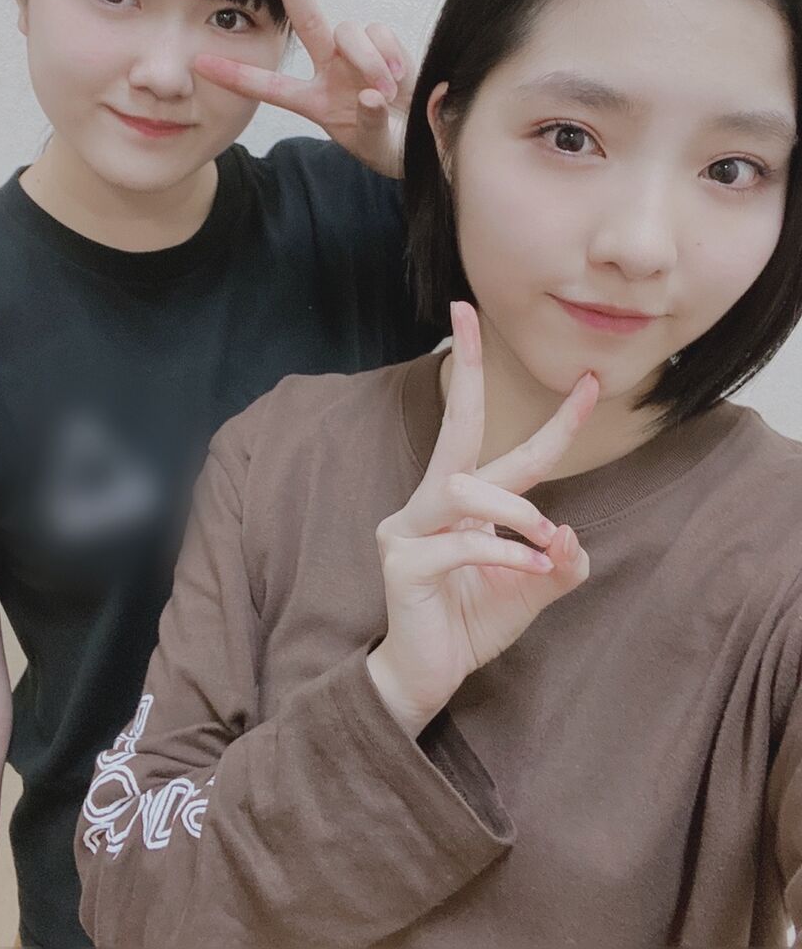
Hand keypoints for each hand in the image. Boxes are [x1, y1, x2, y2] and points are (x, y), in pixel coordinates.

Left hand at [191, 0, 414, 177]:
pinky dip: (390, 54)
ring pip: (349, 32)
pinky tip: (400, 79)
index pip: (268, 87)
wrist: (425, 138)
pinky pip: (381, 34)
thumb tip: (369, 96)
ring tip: (387, 92)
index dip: (235, 75)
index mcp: (313, 101)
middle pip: (306, 17)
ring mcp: (356, 56)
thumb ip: (370, 125)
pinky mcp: (385, 46)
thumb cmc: (389, 145)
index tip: (199, 62)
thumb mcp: (375, 146)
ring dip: (368, 61)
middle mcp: (329, 70)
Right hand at [366, 301, 599, 737]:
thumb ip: (557, 564)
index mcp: (462, 504)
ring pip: (465, 487)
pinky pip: (461, 545)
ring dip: (517, 512)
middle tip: (465, 313)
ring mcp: (408, 529)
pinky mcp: (401, 562)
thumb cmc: (471, 626)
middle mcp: (430, 503)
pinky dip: (504, 556)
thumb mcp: (531, 593)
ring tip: (544, 541)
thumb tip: (572, 533)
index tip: (591, 381)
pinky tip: (531, 572)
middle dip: (465, 368)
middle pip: (456, 426)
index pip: (510, 450)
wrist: (424, 679)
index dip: (554, 421)